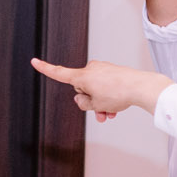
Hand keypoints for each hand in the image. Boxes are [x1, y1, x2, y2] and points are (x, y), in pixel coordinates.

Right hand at [29, 57, 169, 120]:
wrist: (141, 87)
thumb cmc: (119, 93)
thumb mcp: (95, 104)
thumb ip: (83, 103)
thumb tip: (82, 98)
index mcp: (82, 76)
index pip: (59, 73)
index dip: (45, 69)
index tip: (34, 61)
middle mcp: (91, 69)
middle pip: (82, 88)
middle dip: (89, 100)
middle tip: (101, 112)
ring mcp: (103, 69)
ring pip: (95, 89)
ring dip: (100, 103)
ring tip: (109, 114)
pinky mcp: (113, 71)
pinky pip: (105, 86)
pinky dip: (108, 97)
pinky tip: (115, 108)